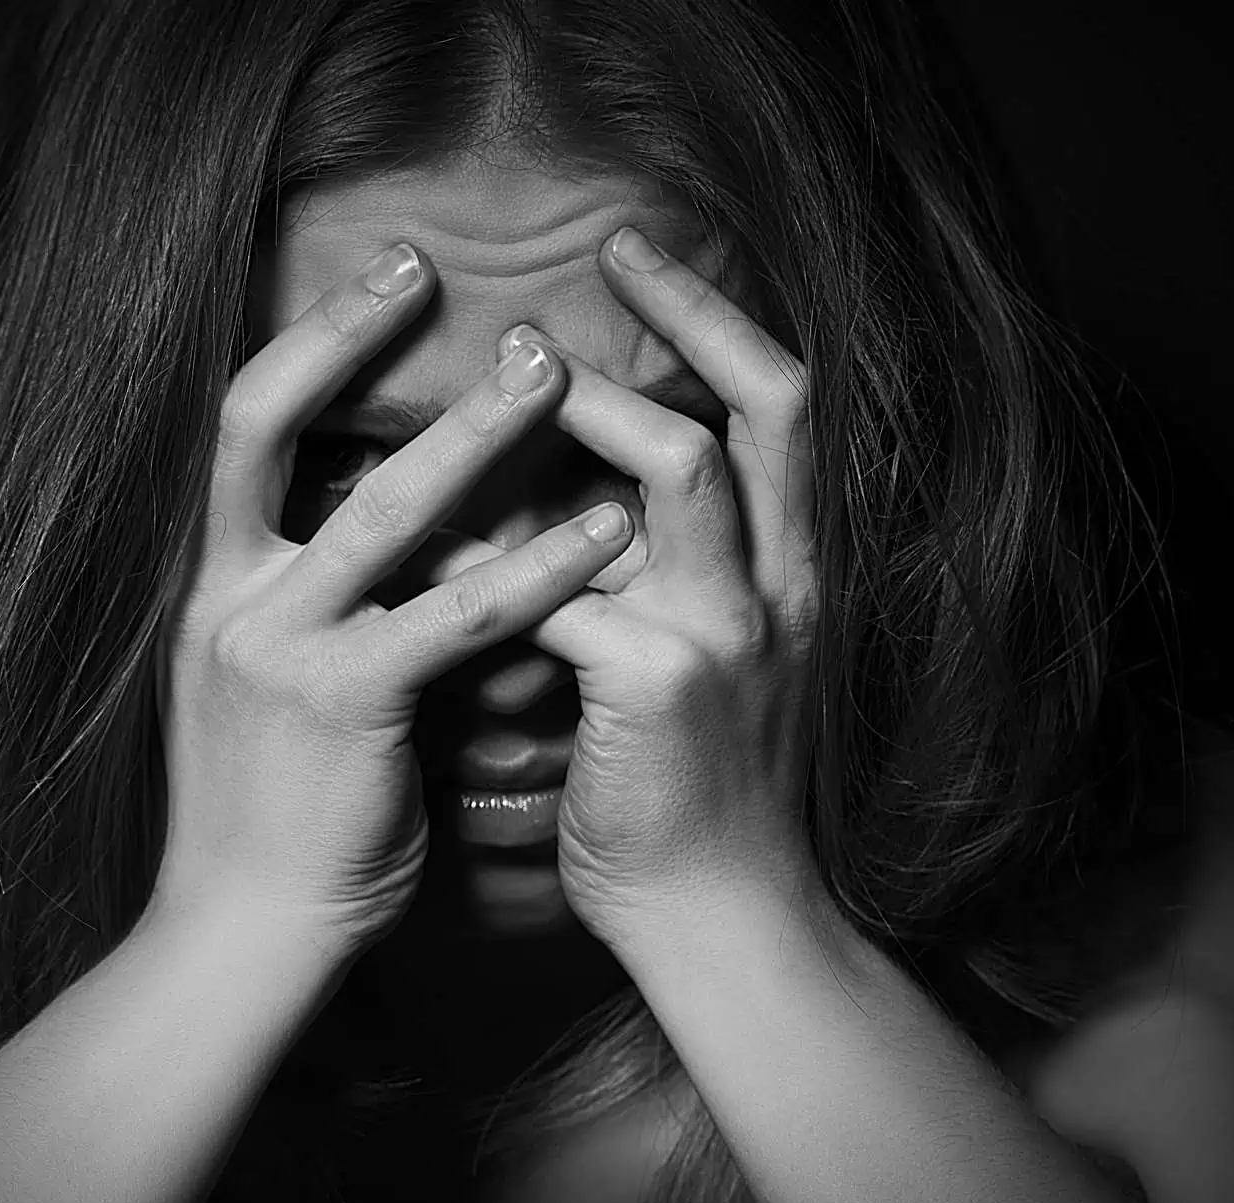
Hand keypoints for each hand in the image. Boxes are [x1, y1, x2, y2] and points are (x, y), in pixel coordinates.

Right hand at [153, 243, 630, 959]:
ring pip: (379, 510)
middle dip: (358, 339)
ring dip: (474, 434)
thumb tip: (401, 530)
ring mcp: (279, 647)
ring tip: (556, 375)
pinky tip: (601, 533)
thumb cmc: (275, 814)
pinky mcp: (342, 708)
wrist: (241, 931)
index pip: (241, 427)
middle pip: (274, 427)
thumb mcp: (270, 686)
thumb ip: (321, 603)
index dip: (311, 342)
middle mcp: (231, 596)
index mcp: (213, 583)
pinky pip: (454, 616)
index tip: (388, 277)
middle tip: (444, 272)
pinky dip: (535, 568)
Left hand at [440, 227, 818, 951]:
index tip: (644, 264)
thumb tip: (578, 507)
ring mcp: (729, 631)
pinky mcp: (659, 682)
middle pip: (765, 406)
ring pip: (678, 467)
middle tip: (609, 255)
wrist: (719, 917)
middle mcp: (784, 587)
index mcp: (797, 577)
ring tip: (509, 381)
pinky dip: (494, 566)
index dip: (725, 325)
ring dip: (592, 411)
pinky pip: (563, 585)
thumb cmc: (696, 793)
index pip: (789, 412)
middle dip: (689, 316)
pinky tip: (436, 566)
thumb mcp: (717, 669)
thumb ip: (667, 581)